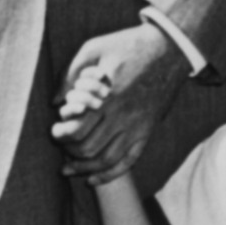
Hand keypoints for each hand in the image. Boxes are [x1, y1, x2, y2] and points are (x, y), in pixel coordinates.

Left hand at [54, 22, 184, 184]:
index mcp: (107, 97)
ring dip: (85, 169)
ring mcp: (137, 126)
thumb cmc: (129, 45)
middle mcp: (122, 116)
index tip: (55, 131)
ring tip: (71, 169)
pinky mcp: (147, 130)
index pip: (77, 130)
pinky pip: (129, 160)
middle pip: (88, 149)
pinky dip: (110, 174)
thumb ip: (70, 72)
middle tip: (62, 146)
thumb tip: (55, 101)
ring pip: (107, 160)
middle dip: (70, 151)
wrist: (170, 48)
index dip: (62, 135)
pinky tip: (94, 179)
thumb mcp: (94, 48)